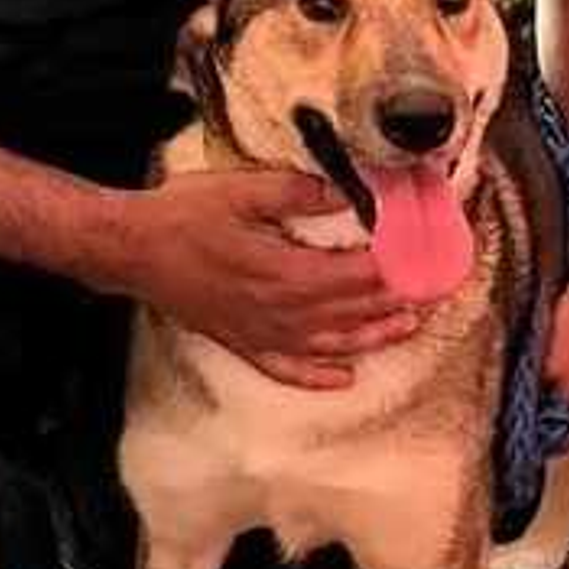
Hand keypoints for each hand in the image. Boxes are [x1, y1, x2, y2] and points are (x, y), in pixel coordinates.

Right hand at [111, 170, 422, 389]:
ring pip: (332, 344)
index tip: (429, 258)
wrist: (132, 250)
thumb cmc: (182, 217)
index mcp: (286, 273)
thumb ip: (299, 192)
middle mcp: (280, 312)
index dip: (399, 268)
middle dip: (400, 300)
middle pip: (354, 311)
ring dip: (374, 337)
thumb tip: (345, 192)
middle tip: (436, 289)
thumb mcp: (243, 190)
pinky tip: (343, 378)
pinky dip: (319, 376)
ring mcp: (261, 333)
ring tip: (408, 327)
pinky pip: (288, 369)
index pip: (360, 276)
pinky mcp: (242, 342)